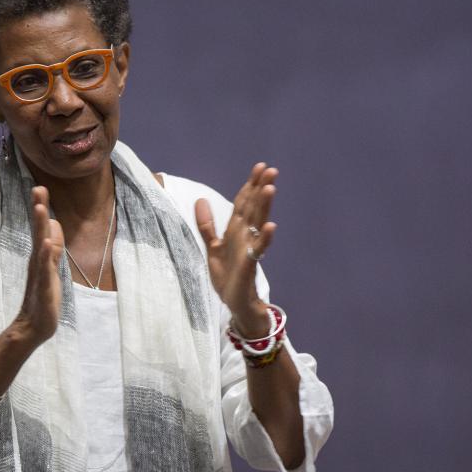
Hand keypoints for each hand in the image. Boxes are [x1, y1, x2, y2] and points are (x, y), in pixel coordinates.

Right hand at [12, 186, 63, 344]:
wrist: (34, 326)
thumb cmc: (43, 296)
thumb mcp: (51, 267)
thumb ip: (53, 247)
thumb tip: (53, 224)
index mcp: (40, 255)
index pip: (41, 227)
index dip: (41, 208)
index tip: (40, 187)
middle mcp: (38, 260)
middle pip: (38, 231)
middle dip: (39, 209)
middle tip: (38, 188)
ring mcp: (40, 273)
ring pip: (40, 246)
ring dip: (40, 227)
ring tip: (40, 208)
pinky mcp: (44, 288)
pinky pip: (45, 269)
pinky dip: (46, 256)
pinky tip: (47, 244)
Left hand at [195, 162, 277, 337]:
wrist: (235, 303)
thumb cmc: (227, 276)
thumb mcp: (213, 248)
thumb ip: (207, 225)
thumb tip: (200, 200)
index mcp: (236, 231)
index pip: (244, 203)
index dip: (250, 185)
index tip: (259, 167)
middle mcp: (246, 236)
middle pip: (254, 208)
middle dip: (261, 189)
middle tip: (271, 169)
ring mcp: (250, 249)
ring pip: (259, 223)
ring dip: (265, 206)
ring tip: (271, 188)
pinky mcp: (250, 264)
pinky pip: (259, 249)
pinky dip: (265, 238)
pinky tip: (272, 227)